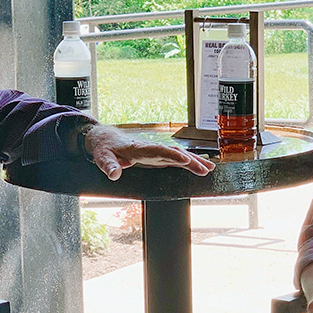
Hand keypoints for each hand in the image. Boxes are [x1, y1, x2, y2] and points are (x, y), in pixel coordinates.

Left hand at [83, 125, 213, 179]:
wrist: (105, 138)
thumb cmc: (104, 148)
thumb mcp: (102, 157)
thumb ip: (108, 166)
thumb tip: (114, 175)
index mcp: (137, 147)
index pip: (157, 150)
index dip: (171, 154)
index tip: (184, 160)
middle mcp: (150, 147)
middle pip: (173, 152)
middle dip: (190, 160)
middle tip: (205, 170)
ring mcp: (155, 151)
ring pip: (178, 155)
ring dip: (194, 162)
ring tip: (210, 169)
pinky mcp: (157, 156)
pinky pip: (176, 159)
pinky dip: (189, 163)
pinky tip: (202, 168)